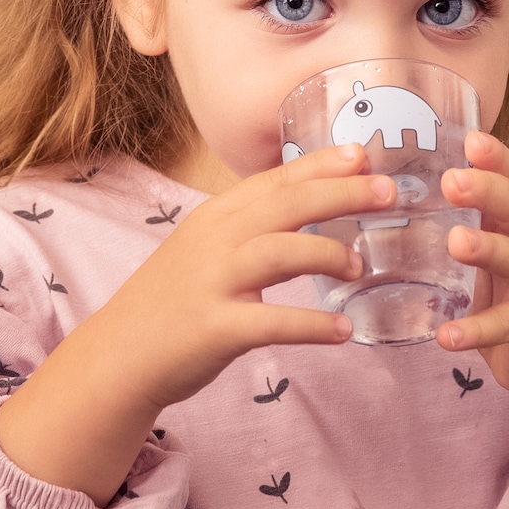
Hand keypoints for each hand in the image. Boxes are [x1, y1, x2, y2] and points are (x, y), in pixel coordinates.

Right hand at [0, 146, 391, 501]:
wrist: (119, 355)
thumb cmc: (172, 301)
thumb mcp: (204, 249)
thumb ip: (248, 228)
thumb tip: (308, 209)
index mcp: (215, 217)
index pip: (274, 180)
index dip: (320, 165)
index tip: (362, 153)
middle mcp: (214, 241)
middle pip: (285, 205)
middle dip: (340, 193)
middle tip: (389, 192)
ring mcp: (212, 283)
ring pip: (279, 253)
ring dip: (327, 254)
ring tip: (361, 266)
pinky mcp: (214, 328)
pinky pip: (272, 322)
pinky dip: (311, 326)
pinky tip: (343, 332)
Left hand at [436, 132, 508, 508]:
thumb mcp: (491, 255)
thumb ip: (464, 223)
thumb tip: (395, 195)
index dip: (495, 158)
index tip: (470, 138)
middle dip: (489, 191)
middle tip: (453, 181)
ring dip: (489, 249)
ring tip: (456, 242)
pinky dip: (477, 330)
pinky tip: (448, 336)